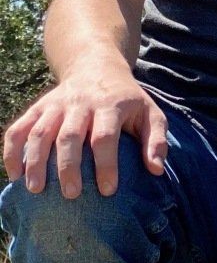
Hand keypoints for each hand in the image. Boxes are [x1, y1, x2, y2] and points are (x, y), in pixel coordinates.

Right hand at [3, 62, 167, 197]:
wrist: (97, 68)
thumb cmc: (128, 100)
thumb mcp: (151, 114)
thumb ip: (156, 141)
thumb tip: (156, 171)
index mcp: (110, 106)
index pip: (105, 137)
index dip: (106, 164)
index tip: (108, 191)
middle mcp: (80, 104)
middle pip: (69, 136)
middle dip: (68, 167)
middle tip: (71, 195)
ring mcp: (55, 105)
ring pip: (40, 133)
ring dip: (35, 161)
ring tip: (36, 190)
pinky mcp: (38, 108)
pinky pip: (19, 128)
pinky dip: (12, 150)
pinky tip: (14, 174)